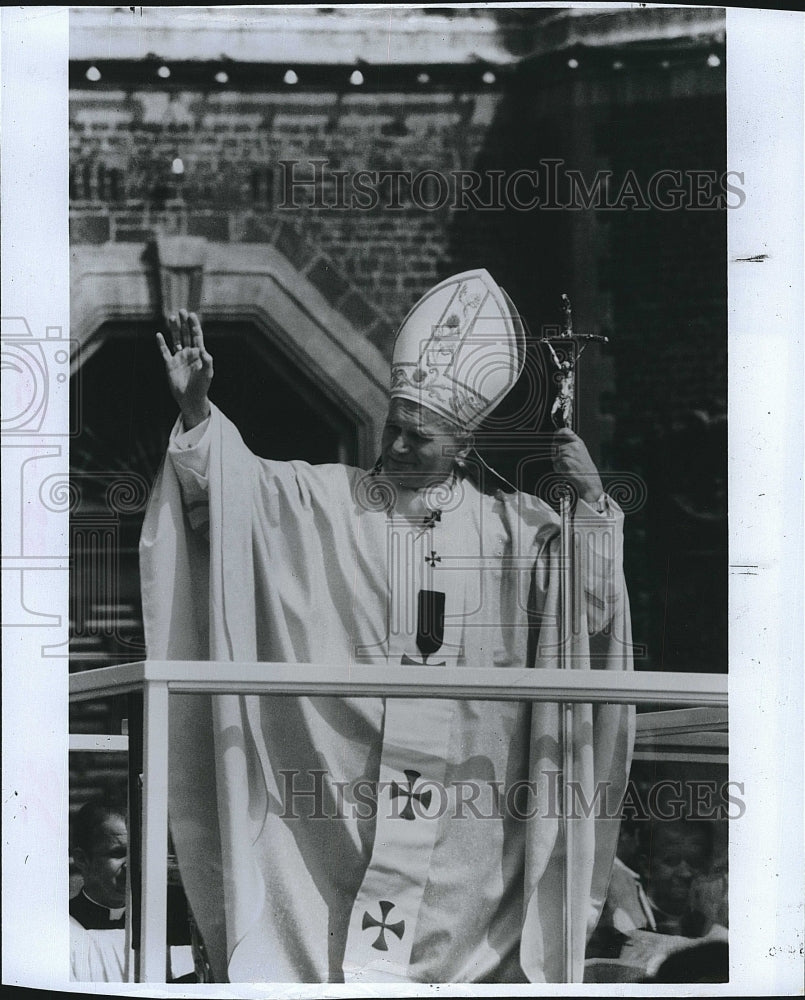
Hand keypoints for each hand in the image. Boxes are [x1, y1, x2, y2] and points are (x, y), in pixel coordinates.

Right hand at [156, 309, 213, 428]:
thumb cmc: (201, 386)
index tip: (192, 315)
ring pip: (176, 340)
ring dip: (174, 329)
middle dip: (184, 323)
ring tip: (171, 318)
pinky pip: (165, 352)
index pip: (197, 336)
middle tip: (181, 311)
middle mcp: (189, 353)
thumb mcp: (207, 373)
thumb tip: (204, 351)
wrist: (190, 398)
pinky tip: (159, 335)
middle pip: (186, 334)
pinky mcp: (170, 364)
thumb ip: (207, 362)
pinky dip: (161, 344)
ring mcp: (179, 358)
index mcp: (199, 353)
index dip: (194, 325)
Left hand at [552, 427, 602, 503]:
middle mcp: (575, 446)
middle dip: (555, 453)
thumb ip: (569, 446)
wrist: (590, 482)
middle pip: (556, 444)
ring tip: (565, 467)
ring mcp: (571, 453)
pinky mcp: (567, 460)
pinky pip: (556, 462)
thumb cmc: (585, 471)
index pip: (564, 431)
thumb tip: (556, 444)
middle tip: (561, 461)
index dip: (557, 434)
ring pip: (555, 454)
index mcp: (579, 442)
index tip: (555, 439)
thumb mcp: (580, 454)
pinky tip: (566, 471)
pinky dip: (558, 468)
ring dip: (556, 462)